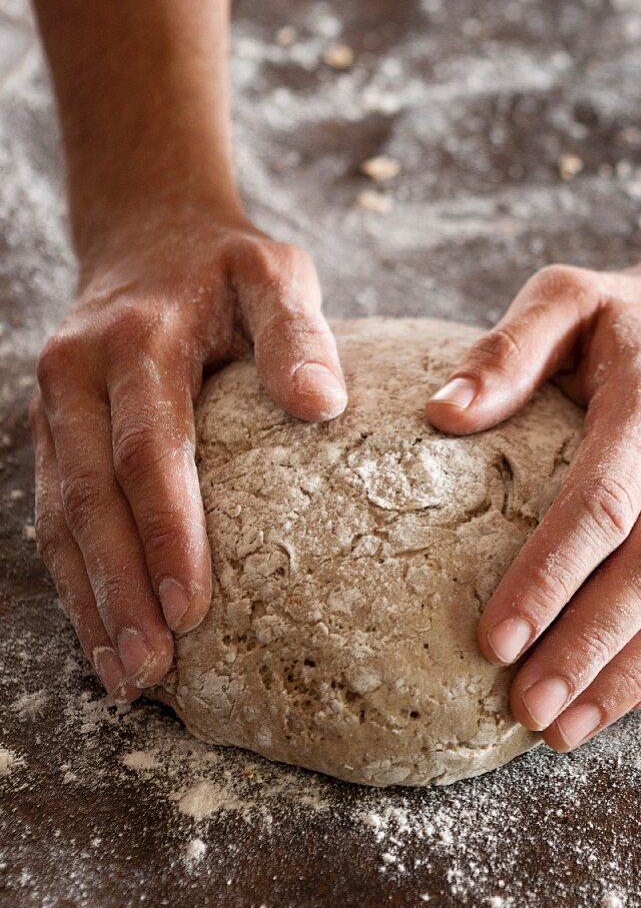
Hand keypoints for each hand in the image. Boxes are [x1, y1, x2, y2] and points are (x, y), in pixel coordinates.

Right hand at [30, 217, 345, 700]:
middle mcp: (78, 374)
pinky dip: (78, 578)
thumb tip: (321, 403)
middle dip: (120, 591)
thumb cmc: (226, 264)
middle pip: (93, 500)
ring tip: (126, 677)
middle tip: (152, 669)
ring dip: (91, 601)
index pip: (148, 451)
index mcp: (136, 341)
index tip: (193, 607)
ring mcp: (54, 406)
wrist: (146, 231)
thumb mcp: (274, 272)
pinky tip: (103, 632)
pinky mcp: (52, 430)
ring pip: (62, 517)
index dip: (167, 532)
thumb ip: (297, 332)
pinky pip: (56, 512)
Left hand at [426, 261, 640, 750]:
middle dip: (588, 648)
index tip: (493, 640)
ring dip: (628, 676)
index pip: (600, 505)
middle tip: (525, 709)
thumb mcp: (570, 295)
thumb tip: (442, 412)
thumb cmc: (635, 316)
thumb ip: (508, 348)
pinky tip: (614, 704)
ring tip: (561, 731)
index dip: (548, 578)